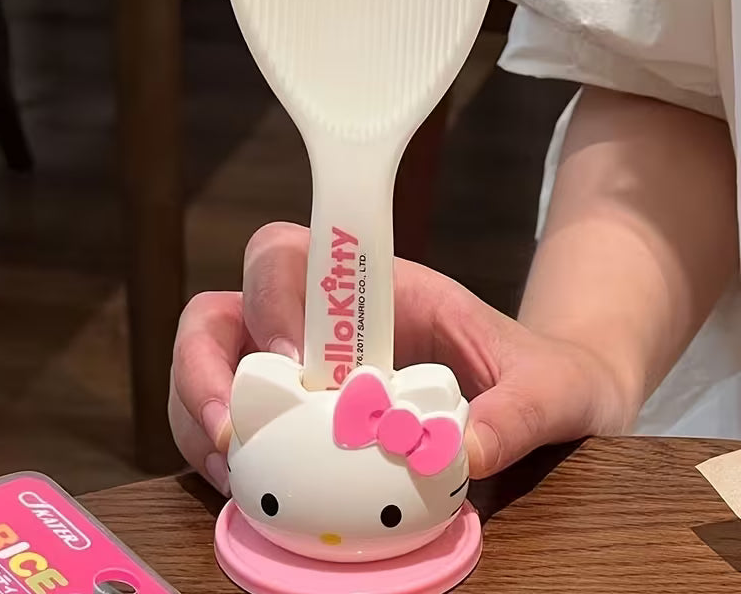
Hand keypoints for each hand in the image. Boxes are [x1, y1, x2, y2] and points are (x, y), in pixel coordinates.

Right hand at [169, 222, 633, 493]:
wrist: (548, 406)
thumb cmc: (544, 376)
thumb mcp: (549, 388)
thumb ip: (517, 412)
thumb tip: (461, 453)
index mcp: (377, 290)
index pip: (293, 254)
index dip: (272, 294)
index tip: (293, 365)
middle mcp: (324, 325)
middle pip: (227, 309)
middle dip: (205, 362)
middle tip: (231, 430)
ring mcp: (301, 371)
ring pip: (212, 364)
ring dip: (198, 413)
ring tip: (231, 472)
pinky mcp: (295, 422)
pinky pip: (230, 423)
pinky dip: (216, 455)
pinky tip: (244, 492)